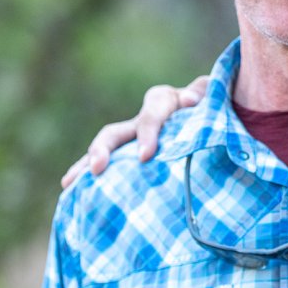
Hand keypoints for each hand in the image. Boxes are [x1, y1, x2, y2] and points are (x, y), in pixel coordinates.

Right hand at [60, 75, 210, 187]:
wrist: (216, 118)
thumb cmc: (217, 109)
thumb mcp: (216, 98)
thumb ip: (208, 93)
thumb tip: (192, 101)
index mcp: (164, 102)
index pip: (153, 111)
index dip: (148, 132)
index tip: (146, 156)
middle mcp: (142, 121)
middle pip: (115, 132)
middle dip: (103, 149)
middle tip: (97, 169)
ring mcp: (132, 141)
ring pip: (103, 152)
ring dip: (87, 164)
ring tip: (70, 182)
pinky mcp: (130, 159)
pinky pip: (106, 167)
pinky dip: (89, 177)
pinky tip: (73, 193)